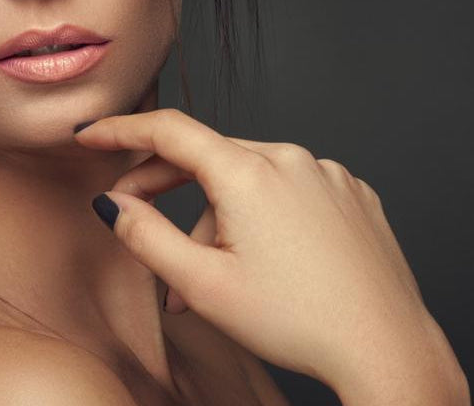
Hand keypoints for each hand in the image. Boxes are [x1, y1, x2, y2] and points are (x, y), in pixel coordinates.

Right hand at [74, 108, 462, 395]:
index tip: (91, 135)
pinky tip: (270, 261)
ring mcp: (329, 174)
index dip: (122, 130)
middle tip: (137, 223)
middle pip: (211, 157)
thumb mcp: (203, 286)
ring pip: (253, 179)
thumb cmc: (297, 321)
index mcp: (250, 173)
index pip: (170, 131)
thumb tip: (112, 204)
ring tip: (214, 277)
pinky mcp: (354, 195)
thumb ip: (146, 237)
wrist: (382, 344)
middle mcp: (293, 159)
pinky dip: (268, 215)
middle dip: (168, 188)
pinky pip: (295, 191)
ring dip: (221, 215)